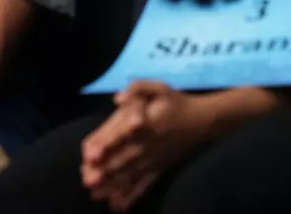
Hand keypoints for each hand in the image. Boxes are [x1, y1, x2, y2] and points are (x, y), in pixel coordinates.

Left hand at [81, 82, 211, 209]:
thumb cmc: (176, 103)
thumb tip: (117, 98)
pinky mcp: (160, 169)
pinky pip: (145, 184)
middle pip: (124, 158)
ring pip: (131, 174)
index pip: (121, 133)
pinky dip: (132, 196)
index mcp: (146, 121)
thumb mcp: (160, 88)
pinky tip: (118, 206)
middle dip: (105, 170)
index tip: (90, 155)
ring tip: (95, 195)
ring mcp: (154, 159)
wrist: (203, 121)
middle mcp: (148, 143)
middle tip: (87, 181)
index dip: (105, 143)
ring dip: (113, 185)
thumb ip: (139, 88)